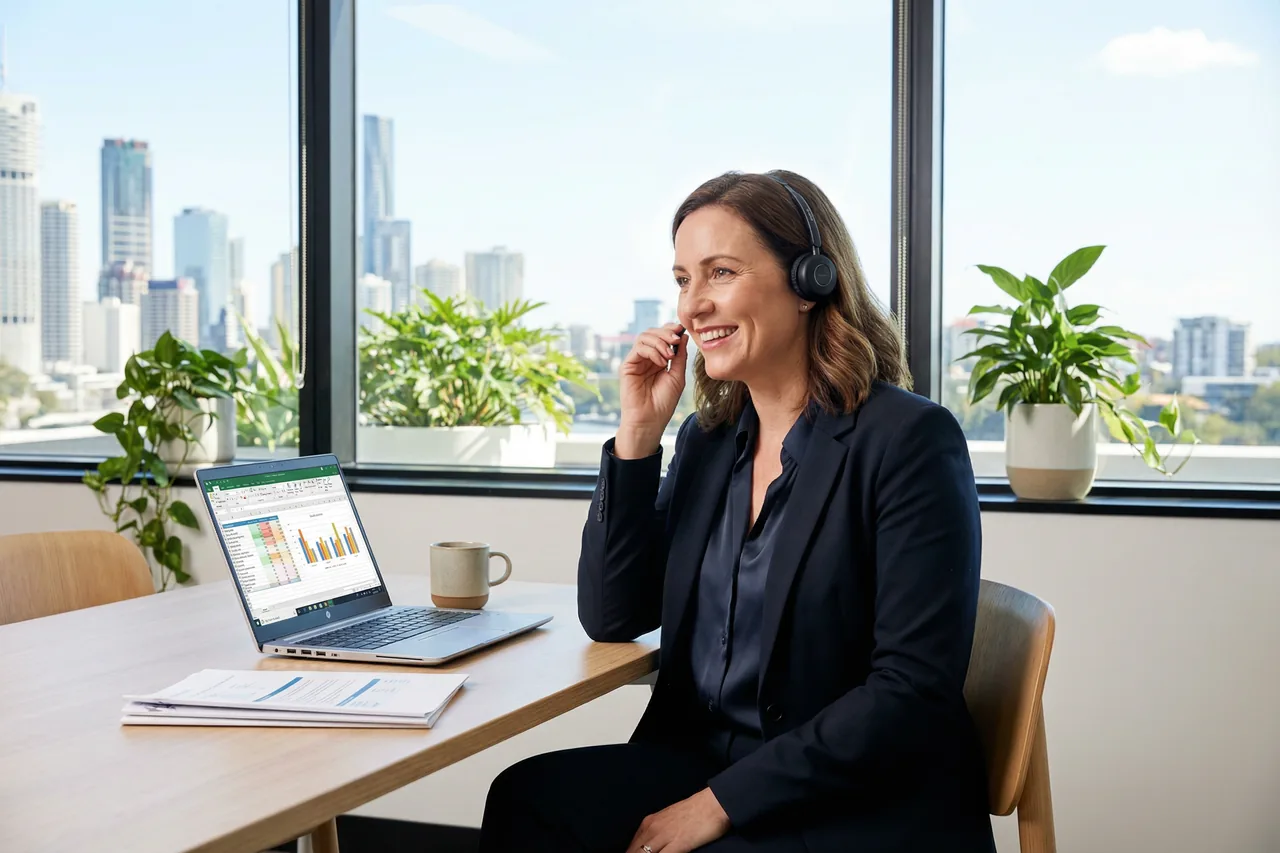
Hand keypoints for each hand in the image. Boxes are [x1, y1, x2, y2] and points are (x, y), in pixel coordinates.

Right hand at [617, 323, 688, 457]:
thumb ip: (679, 356)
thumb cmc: (664, 402)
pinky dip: (652, 351)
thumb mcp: (677, 376)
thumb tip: (683, 335)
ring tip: (669, 356)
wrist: (650, 420)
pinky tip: (661, 363)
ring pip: (644, 337)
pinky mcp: (627, 366)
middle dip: (666, 333)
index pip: (662, 336)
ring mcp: (636, 361)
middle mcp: (646, 358)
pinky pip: (639, 349)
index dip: (670, 330)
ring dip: (660, 342)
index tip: (681, 330)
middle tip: (676, 340)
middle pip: (652, 333)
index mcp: (659, 359)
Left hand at [626, 788, 730, 852]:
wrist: (713, 803)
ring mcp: (664, 837)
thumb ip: (658, 833)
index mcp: (649, 823)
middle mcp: (652, 829)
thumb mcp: (669, 820)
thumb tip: (651, 846)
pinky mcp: (678, 844)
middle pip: (634, 852)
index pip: (631, 847)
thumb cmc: (694, 812)